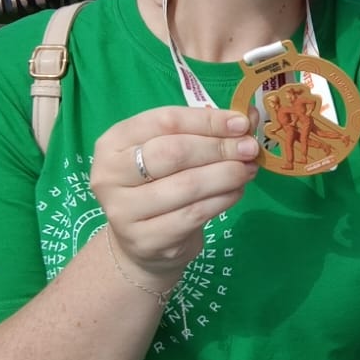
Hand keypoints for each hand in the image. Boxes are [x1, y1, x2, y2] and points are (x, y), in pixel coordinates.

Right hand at [90, 106, 259, 286]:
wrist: (141, 242)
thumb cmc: (159, 185)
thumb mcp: (173, 151)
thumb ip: (206, 131)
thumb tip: (248, 116)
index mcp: (114, 142)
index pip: (165, 121)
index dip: (207, 120)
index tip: (242, 124)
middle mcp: (110, 174)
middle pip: (173, 152)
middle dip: (219, 148)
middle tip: (249, 149)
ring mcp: (124, 210)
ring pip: (187, 185)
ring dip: (226, 175)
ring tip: (248, 170)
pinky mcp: (145, 239)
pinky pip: (194, 214)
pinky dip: (223, 200)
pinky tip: (236, 192)